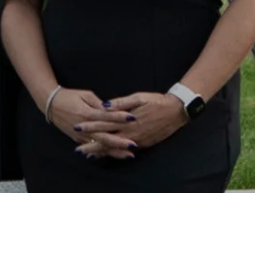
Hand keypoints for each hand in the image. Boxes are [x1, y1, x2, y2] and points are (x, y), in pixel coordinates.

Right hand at [43, 87, 131, 154]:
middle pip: (104, 136)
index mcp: (87, 113)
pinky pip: (91, 147)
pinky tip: (113, 156)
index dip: (120, 117)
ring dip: (114, 151)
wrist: (50, 104)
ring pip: (100, 145)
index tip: (133, 119)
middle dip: (120, 141)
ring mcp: (80, 135)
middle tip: (134, 145)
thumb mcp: (85, 95)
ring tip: (128, 155)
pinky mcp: (77, 139)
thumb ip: (99, 103)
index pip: (106, 116)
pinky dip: (102, 152)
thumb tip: (113, 109)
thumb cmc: (69, 96)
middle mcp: (84, 127)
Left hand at [60, 91, 187, 159]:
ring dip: (102, 152)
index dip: (90, 127)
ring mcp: (138, 140)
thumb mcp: (139, 97)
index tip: (77, 128)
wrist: (177, 111)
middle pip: (107, 140)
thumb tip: (105, 105)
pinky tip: (107, 154)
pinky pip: (126, 150)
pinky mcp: (144, 144)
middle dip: (92, 145)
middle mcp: (131, 133)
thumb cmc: (157, 101)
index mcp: (127, 121)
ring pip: (116, 148)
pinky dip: (115, 152)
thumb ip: (121, 103)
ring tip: (89, 155)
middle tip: (78, 150)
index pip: (104, 124)